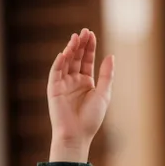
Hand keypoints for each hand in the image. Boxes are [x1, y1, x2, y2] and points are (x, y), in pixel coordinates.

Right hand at [47, 28, 114, 153]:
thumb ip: (107, 74)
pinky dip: (59, 62)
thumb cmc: (92, 117)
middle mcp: (74, 81)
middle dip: (80, 44)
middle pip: (76, 58)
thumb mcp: (104, 93)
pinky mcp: (53, 89)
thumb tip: (111, 56)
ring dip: (70, 50)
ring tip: (76, 38)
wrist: (78, 134)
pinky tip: (64, 53)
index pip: (86, 60)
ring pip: (66, 62)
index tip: (91, 34)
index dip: (89, 47)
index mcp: (86, 82)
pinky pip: (55, 73)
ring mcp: (63, 84)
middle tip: (84, 31)